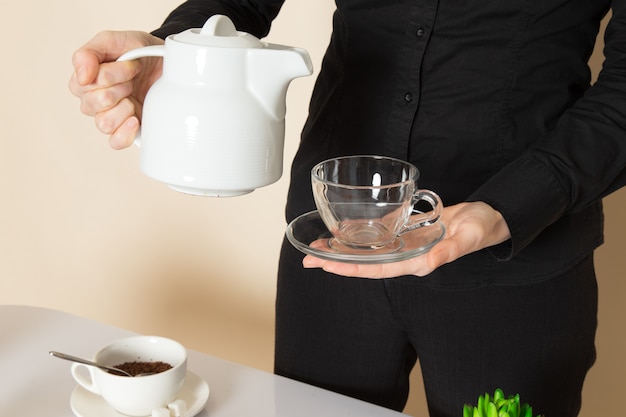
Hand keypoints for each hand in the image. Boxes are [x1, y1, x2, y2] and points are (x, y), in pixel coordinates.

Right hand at [69, 31, 164, 148]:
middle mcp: (92, 102)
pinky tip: (135, 120)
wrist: (165, 64)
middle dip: (122, 87)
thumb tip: (82, 77)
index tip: (131, 65)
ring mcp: (110, 118)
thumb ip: (89, 53)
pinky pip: (115, 142)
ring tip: (135, 97)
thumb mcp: (114, 40)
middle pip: (96, 103)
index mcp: (83, 81)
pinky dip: (125, 133)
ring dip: (124, 108)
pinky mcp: (126, 131)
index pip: (87, 84)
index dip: (114, 74)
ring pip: (104, 124)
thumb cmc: (137, 52)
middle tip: (134, 80)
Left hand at [302, 201, 510, 277]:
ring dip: (345, 249)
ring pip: (369, 250)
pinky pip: (381, 235)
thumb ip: (447, 252)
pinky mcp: (408, 232)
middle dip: (338, 261)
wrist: (488, 218)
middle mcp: (406, 256)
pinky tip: (345, 230)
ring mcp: (405, 245)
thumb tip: (425, 264)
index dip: (350, 268)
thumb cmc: (480, 229)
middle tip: (309, 259)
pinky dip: (362, 233)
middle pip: (366, 262)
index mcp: (417, 262)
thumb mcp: (466, 239)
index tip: (326, 266)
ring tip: (320, 246)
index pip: (376, 269)